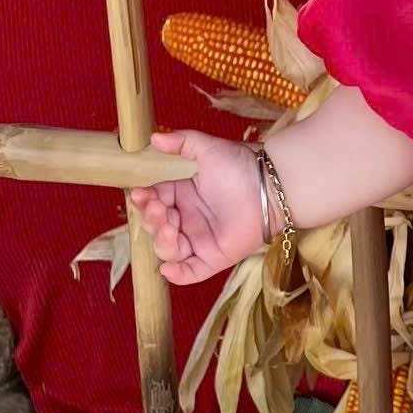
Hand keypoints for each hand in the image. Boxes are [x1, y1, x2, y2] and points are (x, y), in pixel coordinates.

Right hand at [127, 130, 265, 285]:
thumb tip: (154, 137)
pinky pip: (192, 272)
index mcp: (183, 196)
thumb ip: (182, 141)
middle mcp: (188, 220)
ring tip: (169, 227)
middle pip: (157, 228)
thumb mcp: (208, 148)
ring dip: (162, 242)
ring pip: (169, 250)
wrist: (271, 185)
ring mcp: (201, 240)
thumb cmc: (242, 165)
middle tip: (158, 209)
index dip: (145, 200)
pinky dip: (178, 275)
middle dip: (152, 220)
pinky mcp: (215, 257)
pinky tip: (168, 269)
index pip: (154, 202)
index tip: (141, 194)